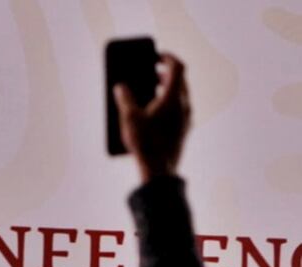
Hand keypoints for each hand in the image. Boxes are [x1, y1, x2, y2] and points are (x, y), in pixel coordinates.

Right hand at [113, 53, 190, 182]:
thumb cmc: (146, 143)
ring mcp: (186, 119)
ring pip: (180, 96)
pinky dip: (167, 104)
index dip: (168, 57)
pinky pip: (178, 110)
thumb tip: (120, 87)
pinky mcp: (183, 131)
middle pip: (180, 81)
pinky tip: (153, 113)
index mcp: (173, 97)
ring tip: (151, 92)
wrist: (160, 171)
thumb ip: (124, 98)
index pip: (177, 67)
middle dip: (166, 74)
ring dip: (166, 90)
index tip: (157, 55)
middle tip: (152, 71)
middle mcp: (184, 106)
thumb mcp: (129, 117)